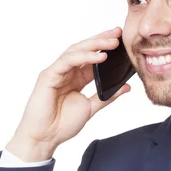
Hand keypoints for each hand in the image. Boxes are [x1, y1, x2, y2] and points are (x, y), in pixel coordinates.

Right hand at [6, 27, 130, 161]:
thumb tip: (126, 87)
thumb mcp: (91, 108)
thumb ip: (107, 96)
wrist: (45, 138)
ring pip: (76, 51)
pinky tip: (99, 56)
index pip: (92, 58)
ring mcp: (56, 72)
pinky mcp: (49, 75)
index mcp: (76, 78)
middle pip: (84, 50)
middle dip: (101, 40)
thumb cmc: (62, 124)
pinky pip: (67, 61)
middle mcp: (66, 72)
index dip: (105, 48)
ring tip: (112, 42)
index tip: (121, 40)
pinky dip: (83, 57)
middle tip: (118, 32)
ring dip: (95, 45)